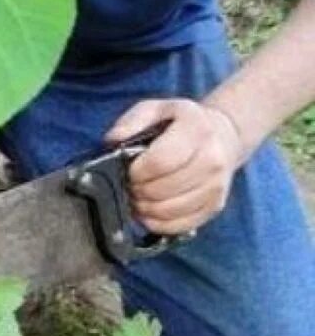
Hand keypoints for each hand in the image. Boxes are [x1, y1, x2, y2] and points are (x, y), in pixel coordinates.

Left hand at [106, 99, 247, 234]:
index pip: (159, 162)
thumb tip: (113, 140)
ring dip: (145, 209)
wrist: (222, 135)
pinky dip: (158, 223)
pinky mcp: (214, 207)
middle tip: (130, 185)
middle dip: (136, 191)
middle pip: (161, 190)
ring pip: (169, 211)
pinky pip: (179, 226)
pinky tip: (150, 211)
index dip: (136, 172)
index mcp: (196, 131)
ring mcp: (216, 186)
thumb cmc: (180, 124)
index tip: (129, 170)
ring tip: (138, 196)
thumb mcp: (155, 109)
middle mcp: (213, 159)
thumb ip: (131, 122)